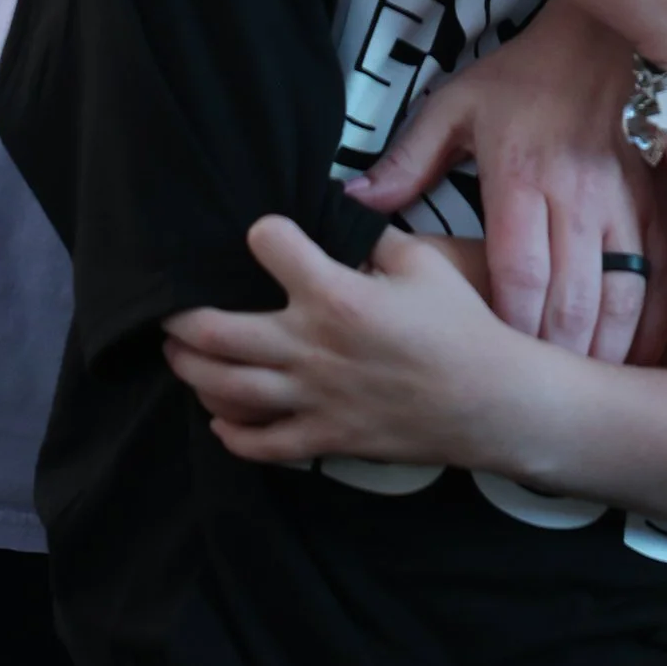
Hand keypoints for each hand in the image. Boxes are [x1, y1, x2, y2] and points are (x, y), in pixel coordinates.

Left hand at [165, 219, 522, 469]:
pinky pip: (261, 444)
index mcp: (335, 294)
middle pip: (215, 331)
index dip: (264, 232)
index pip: (269, 244)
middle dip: (182, 318)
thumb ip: (372, 239)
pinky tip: (220, 418)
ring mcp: (314, 398)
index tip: (265, 235)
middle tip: (172, 309)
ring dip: (191, 370)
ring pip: (225, 389)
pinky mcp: (325, 437)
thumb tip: (342, 221)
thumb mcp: (422, 264)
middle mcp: (312, 346)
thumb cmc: (462, 327)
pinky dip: (231, 434)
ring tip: (180, 355)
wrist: (494, 402)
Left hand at [344, 0, 666, 364]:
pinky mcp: (661, 206)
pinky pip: (663, 277)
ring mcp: (626, 205)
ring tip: (582, 390)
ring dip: (606, 350)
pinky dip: (652, 322)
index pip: (519, 271)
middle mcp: (577, 198)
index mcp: (521, 177)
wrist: (611, 32)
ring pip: (623, 295)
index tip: (496, 368)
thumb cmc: (529, 73)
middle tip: (536, 400)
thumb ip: (410, 159)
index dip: (512, 328)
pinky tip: (637, 356)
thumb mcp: (458, 103)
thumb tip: (356, 202)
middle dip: (556, 359)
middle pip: (573, 299)